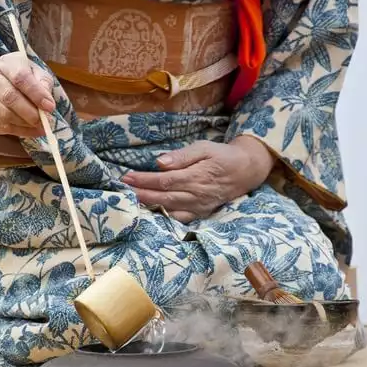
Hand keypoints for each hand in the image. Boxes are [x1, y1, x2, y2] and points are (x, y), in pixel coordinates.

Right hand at [0, 52, 55, 136]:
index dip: (36, 94)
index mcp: (6, 65)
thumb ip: (44, 83)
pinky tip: (34, 130)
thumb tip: (48, 101)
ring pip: (4, 114)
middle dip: (30, 112)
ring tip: (41, 126)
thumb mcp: (37, 72)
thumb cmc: (22, 78)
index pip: (20, 78)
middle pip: (9, 97)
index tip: (50, 107)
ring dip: (25, 123)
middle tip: (46, 121)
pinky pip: (3, 127)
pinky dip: (22, 131)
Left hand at [121, 136, 275, 222]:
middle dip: (140, 194)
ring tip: (131, 200)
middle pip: (163, 197)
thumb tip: (160, 162)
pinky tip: (150, 212)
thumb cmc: (222, 156)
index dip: (144, 180)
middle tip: (122, 190)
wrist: (245, 171)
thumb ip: (182, 156)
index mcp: (197, 176)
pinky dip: (164, 217)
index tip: (127, 177)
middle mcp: (196, 195)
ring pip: (169, 209)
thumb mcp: (205, 148)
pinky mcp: (201, 213)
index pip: (164, 180)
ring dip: (148, 206)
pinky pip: (180, 219)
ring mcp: (199, 207)